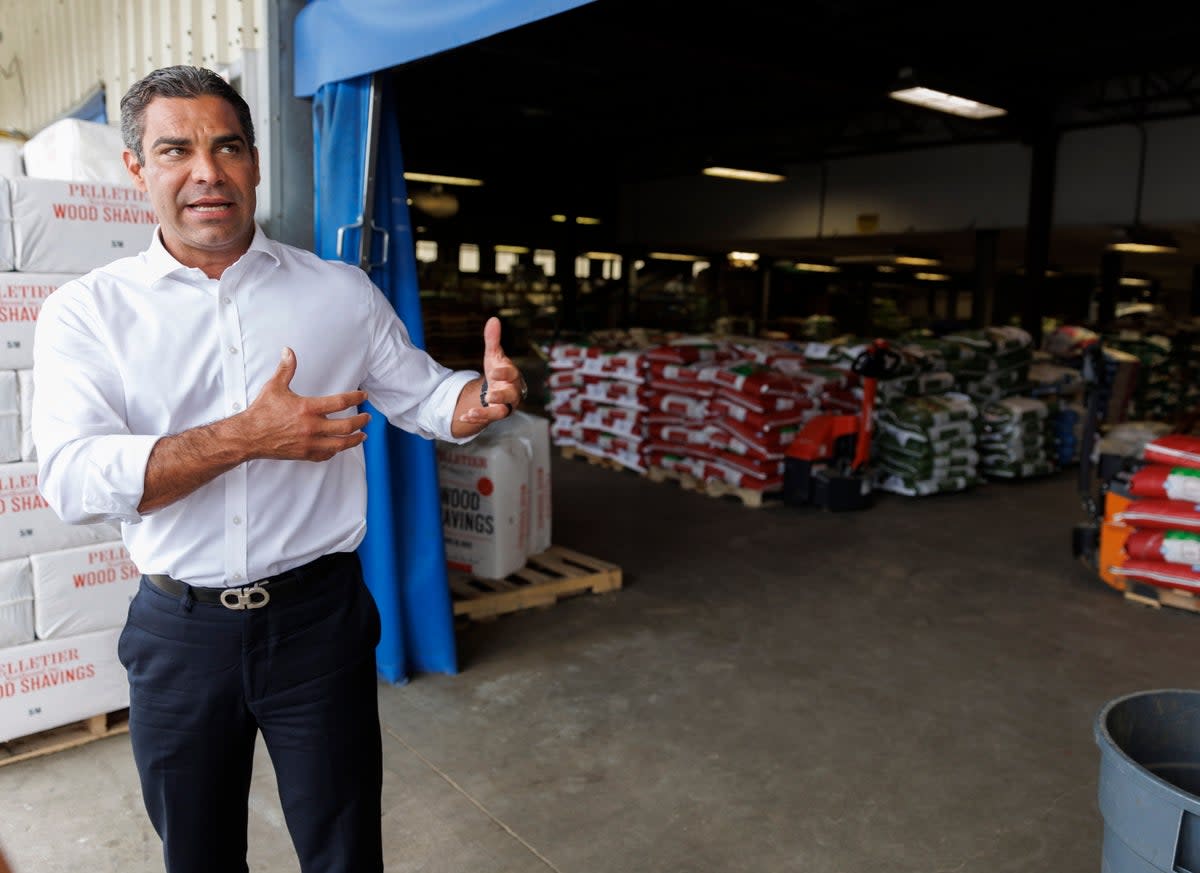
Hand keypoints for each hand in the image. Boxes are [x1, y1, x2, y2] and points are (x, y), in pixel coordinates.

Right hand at [241, 347, 370, 460]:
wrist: (248, 436)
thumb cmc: (261, 411)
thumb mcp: (274, 386)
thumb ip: (286, 368)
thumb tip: (288, 350)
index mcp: (308, 408)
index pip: (340, 402)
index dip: (355, 398)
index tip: (363, 396)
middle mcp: (312, 427)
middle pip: (346, 426)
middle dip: (361, 421)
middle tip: (367, 417)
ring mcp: (309, 443)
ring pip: (340, 444)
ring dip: (354, 440)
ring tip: (363, 435)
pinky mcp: (304, 454)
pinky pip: (326, 455)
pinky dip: (336, 451)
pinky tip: (340, 447)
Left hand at [459, 317, 524, 425]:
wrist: (500, 389)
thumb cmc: (499, 371)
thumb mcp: (493, 356)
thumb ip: (493, 340)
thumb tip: (493, 319)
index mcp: (513, 376)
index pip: (512, 374)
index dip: (504, 373)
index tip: (493, 371)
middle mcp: (512, 392)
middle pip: (511, 396)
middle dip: (500, 396)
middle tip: (490, 396)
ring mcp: (505, 405)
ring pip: (501, 412)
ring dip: (486, 413)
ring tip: (471, 412)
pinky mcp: (496, 414)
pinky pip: (488, 419)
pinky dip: (476, 418)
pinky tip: (463, 416)